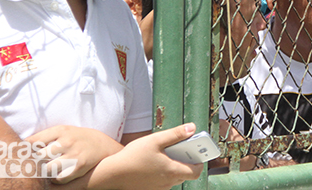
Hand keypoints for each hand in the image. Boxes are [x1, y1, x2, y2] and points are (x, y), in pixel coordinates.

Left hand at [26, 125, 122, 182]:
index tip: (14, 157)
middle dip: (32, 164)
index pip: (33, 141)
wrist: (104, 145)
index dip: (22, 151)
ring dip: (43, 173)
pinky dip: (55, 180)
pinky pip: (60, 178)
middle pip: (39, 157)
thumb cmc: (79, 139)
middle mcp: (66, 141)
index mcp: (60, 130)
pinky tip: (55, 177)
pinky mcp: (80, 165)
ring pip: (48, 169)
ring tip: (42, 174)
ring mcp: (73, 153)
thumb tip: (21, 147)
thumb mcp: (64, 132)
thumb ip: (46, 138)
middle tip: (26, 169)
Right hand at [89, 124, 203, 189]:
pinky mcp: (151, 189)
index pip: (196, 172)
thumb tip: (192, 128)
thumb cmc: (133, 156)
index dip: (199, 162)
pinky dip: (164, 172)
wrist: (112, 174)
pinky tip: (155, 162)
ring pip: (174, 177)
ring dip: (175, 166)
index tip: (198, 151)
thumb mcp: (155, 140)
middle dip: (186, 161)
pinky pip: (164, 181)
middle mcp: (168, 183)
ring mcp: (159, 188)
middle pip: (186, 173)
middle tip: (181, 148)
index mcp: (172, 171)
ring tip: (166, 153)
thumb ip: (175, 134)